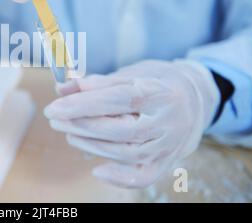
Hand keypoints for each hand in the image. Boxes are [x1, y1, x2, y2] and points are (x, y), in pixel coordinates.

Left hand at [44, 60, 219, 187]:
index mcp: (159, 92)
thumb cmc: (157, 81)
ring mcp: (168, 145)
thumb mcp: (131, 73)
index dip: (82, 104)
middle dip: (80, 124)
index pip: (116, 100)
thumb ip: (96, 82)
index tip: (55, 106)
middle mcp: (167, 121)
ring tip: (68, 133)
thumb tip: (62, 88)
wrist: (196, 99)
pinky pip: (142, 176)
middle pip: (119, 129)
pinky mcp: (166, 161)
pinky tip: (97, 170)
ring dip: (91, 145)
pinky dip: (119, 178)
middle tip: (55, 118)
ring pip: (125, 152)